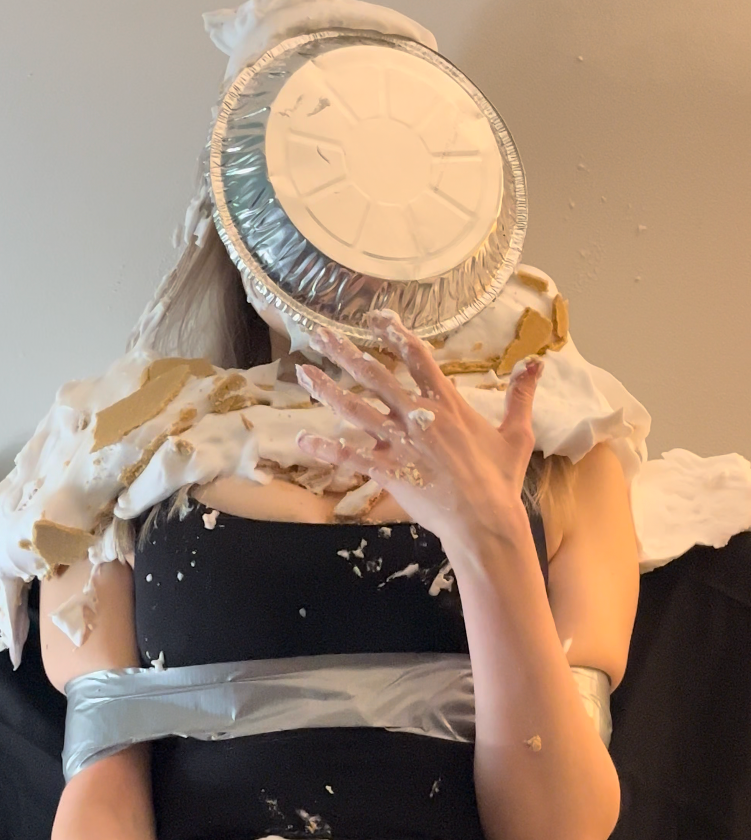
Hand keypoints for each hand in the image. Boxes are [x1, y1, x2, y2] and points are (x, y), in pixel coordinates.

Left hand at [296, 310, 542, 553]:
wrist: (484, 521)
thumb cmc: (500, 480)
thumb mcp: (516, 434)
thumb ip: (521, 395)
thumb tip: (537, 363)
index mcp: (446, 403)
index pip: (416, 357)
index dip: (395, 334)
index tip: (377, 318)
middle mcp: (418, 416)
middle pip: (374, 375)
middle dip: (344, 351)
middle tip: (318, 333)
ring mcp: (400, 444)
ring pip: (355, 410)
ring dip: (327, 389)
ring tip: (304, 372)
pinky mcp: (388, 472)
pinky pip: (350, 457)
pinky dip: (325, 450)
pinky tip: (302, 441)